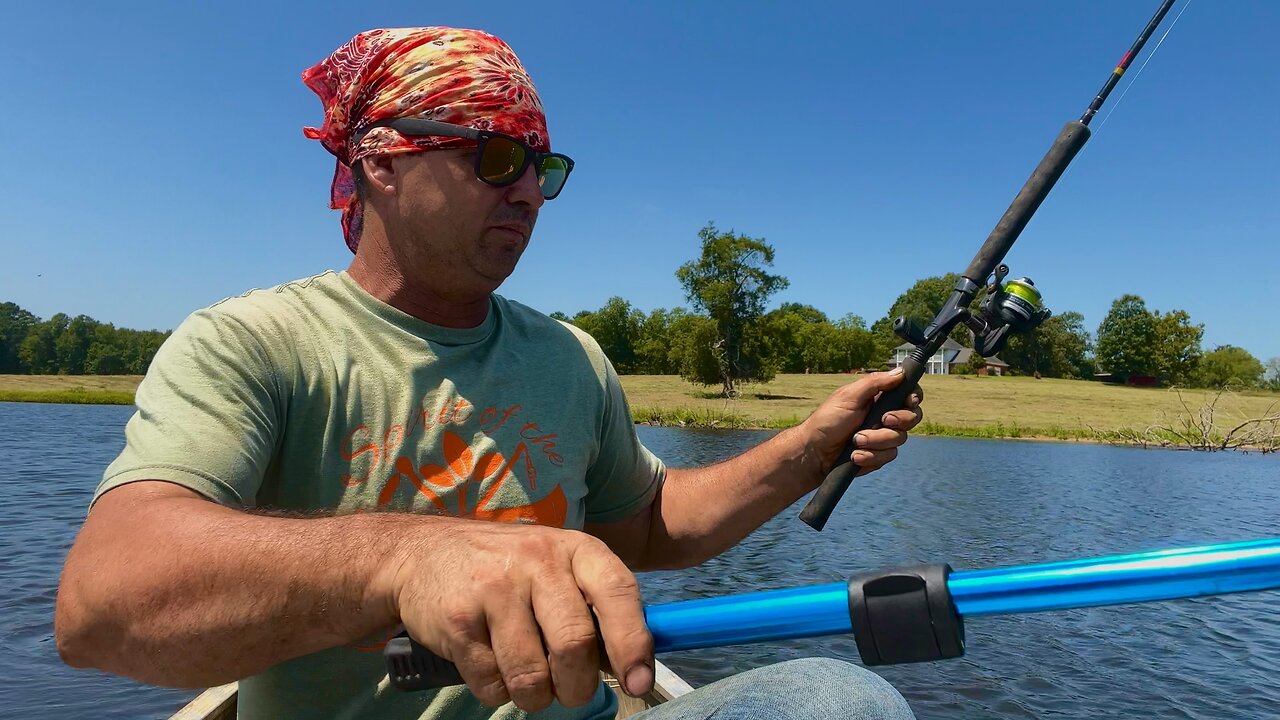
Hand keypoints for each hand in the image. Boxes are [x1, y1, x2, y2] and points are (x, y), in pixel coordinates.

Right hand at [389, 519, 652, 710]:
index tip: (638, 682)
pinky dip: (497, 690)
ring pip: (532, 675)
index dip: (632, 643)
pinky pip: (492, 683)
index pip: (617, 592)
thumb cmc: (506, 567)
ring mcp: (494, 589)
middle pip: (574, 645)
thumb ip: (593, 606)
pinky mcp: (458, 620)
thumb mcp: (556, 566)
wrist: (422, 553)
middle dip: (577, 686)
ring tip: (528, 679)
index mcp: (574, 549)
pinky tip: (492, 665)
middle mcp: (536, 562)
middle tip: (571, 691)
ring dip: (535, 695)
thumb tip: (631, 663)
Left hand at [801, 369, 923, 476]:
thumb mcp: (849, 396)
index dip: (913, 398)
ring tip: (855, 441)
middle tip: (883, 420)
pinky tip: (855, 456)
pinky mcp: (878, 455)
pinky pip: (888, 456)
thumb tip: (900, 372)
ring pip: (899, 439)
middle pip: (912, 417)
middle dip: (898, 420)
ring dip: (876, 441)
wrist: (814, 453)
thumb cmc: (827, 420)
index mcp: (878, 398)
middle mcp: (884, 416)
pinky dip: (870, 456)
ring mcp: (882, 437)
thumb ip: (875, 383)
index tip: (908, 401)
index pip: (909, 394)